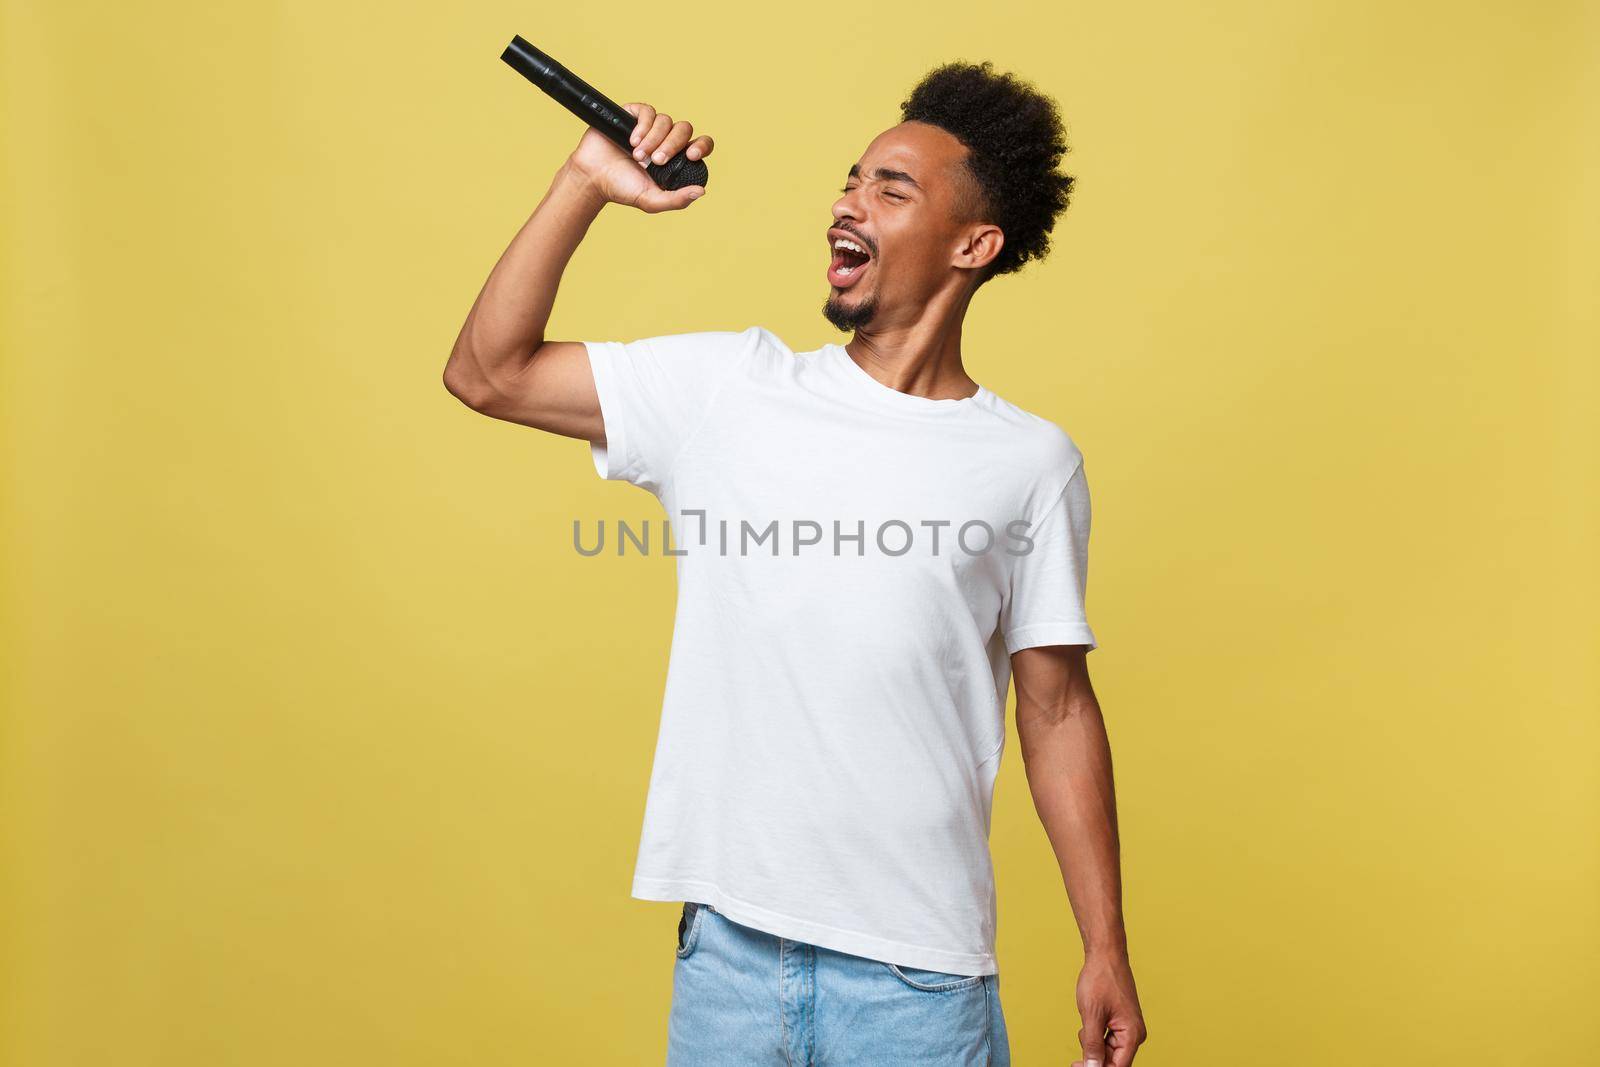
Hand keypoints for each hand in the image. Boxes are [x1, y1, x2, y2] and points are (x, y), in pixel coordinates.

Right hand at [564, 102, 712, 213]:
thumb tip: (701, 192)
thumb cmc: (622, 189)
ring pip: (666, 121)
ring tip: (637, 155)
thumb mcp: (652, 201)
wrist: (593, 178)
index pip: (700, 145)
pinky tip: (632, 141)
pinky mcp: (633, 115)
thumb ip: (677, 200)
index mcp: (676, 158)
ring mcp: (650, 127)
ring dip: (653, 139)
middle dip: (672, 145)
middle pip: (684, 130)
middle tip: (656, 161)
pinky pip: (648, 112)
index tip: (692, 156)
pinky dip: (643, 126)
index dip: (702, 146)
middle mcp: (666, 140)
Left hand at [1071, 951, 1147, 1066]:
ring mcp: (1128, 1028)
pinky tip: (1089, 1021)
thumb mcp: (1091, 1015)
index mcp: (1132, 1035)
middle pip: (1113, 1061)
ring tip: (1084, 1025)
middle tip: (1075, 1052)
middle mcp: (1134, 1034)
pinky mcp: (1121, 1022)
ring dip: (1092, 1043)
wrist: (1105, 955)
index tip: (1078, 1066)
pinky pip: (1107, 1038)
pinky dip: (1095, 1034)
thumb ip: (1092, 1045)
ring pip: (1108, 1050)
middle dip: (1093, 1056)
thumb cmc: (1101, 979)